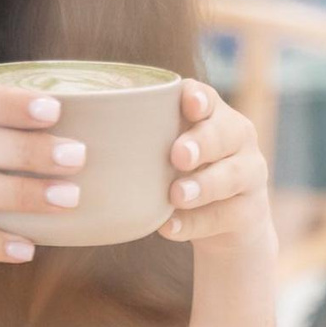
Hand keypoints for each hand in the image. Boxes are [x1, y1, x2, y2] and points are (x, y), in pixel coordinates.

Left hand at [156, 81, 271, 257]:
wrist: (224, 225)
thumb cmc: (182, 176)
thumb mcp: (165, 154)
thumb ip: (139, 141)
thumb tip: (74, 140)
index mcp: (214, 115)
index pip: (209, 98)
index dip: (199, 98)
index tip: (187, 103)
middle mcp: (238, 138)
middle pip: (226, 133)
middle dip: (201, 143)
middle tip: (177, 156)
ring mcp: (250, 174)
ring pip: (232, 175)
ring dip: (203, 185)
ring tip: (175, 195)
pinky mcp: (251, 211)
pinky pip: (227, 215)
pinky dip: (196, 223)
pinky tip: (170, 228)